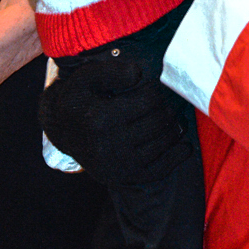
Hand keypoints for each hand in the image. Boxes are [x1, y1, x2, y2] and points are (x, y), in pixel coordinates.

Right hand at [38, 56, 192, 185]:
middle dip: (171, 108)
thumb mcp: (86, 77)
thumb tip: (138, 72)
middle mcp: (108, 145)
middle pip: (157, 122)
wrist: (63, 131)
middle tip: (178, 100)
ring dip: (176, 129)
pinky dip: (176, 157)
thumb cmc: (79, 98)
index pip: (147, 101)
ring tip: (181, 118)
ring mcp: (118, 165)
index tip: (162, 85)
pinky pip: (158, 170)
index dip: (159, 91)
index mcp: (100, 118)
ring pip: (161, 144)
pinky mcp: (124, 177)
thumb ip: (111, 70)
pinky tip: (185, 146)